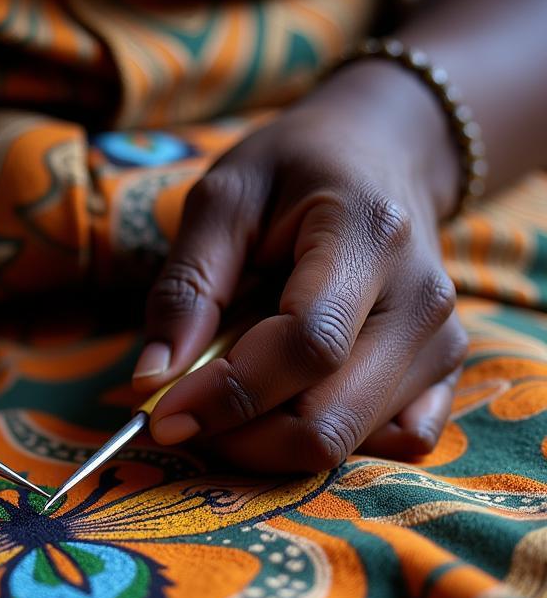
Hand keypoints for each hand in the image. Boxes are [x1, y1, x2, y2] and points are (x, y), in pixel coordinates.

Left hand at [135, 61, 468, 472]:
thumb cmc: (292, 169)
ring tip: (237, 386)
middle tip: (188, 409)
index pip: (306, 347)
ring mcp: (441, 344)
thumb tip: (153, 380)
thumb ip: (186, 288)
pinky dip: (321, 442)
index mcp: (370, 235)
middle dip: (240, 437)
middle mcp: (421, 301)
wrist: (383, 151)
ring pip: (345, 443)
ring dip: (268, 440)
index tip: (161, 415)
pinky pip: (388, 446)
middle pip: (327, 421)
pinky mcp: (445, 375)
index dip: (228, 395)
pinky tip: (290, 401)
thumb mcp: (221, 199)